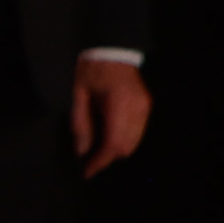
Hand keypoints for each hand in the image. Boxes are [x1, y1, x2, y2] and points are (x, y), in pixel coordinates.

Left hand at [71, 55, 148, 177]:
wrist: (111, 50)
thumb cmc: (90, 69)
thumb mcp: (76, 95)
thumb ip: (80, 124)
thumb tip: (82, 152)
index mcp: (118, 104)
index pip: (112, 143)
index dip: (99, 161)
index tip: (86, 172)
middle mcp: (137, 108)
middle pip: (125, 147)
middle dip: (106, 157)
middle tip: (87, 161)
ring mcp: (145, 107)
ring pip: (133, 142)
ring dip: (115, 149)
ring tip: (95, 149)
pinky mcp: (147, 106)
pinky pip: (137, 132)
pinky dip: (123, 139)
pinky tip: (107, 135)